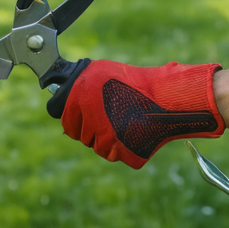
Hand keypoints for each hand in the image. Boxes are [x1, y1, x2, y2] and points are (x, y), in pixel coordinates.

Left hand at [46, 59, 224, 168]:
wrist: (167, 98)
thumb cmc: (137, 82)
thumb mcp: (102, 72)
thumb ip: (81, 87)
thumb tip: (61, 98)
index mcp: (81, 97)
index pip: (67, 123)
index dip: (78, 121)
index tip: (90, 117)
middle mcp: (90, 118)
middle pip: (83, 137)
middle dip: (95, 130)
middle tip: (113, 117)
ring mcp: (105, 138)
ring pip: (100, 148)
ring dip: (111, 140)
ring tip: (128, 121)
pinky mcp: (121, 152)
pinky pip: (117, 155)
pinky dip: (126, 148)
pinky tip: (136, 132)